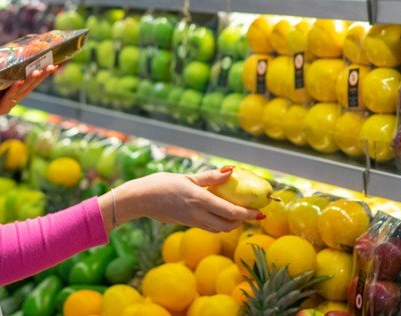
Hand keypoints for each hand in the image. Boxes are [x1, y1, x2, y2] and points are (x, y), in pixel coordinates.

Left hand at [0, 65, 57, 115]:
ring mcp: (9, 103)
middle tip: (52, 66)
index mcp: (14, 91)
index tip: (55, 65)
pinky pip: (9, 97)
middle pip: (31, 85)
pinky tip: (19, 82)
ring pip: (23, 91)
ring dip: (31, 81)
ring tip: (38, 71)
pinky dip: (14, 89)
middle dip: (42, 76)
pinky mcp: (1, 108)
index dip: (43, 73)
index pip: (32, 81)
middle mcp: (14, 98)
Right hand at [103, 168, 260, 232]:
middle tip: (251, 212)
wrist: (140, 199)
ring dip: (231, 223)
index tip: (260, 212)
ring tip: (239, 213)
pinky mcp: (186, 223)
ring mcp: (192, 221)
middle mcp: (198, 214)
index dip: (248, 214)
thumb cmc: (161, 183)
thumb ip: (210, 177)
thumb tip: (231, 171)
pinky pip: (208, 226)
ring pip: (219, 228)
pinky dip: (219, 223)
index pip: (231, 212)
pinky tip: (220, 213)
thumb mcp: (187, 177)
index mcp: (200, 200)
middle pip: (228, 225)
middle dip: (242, 221)